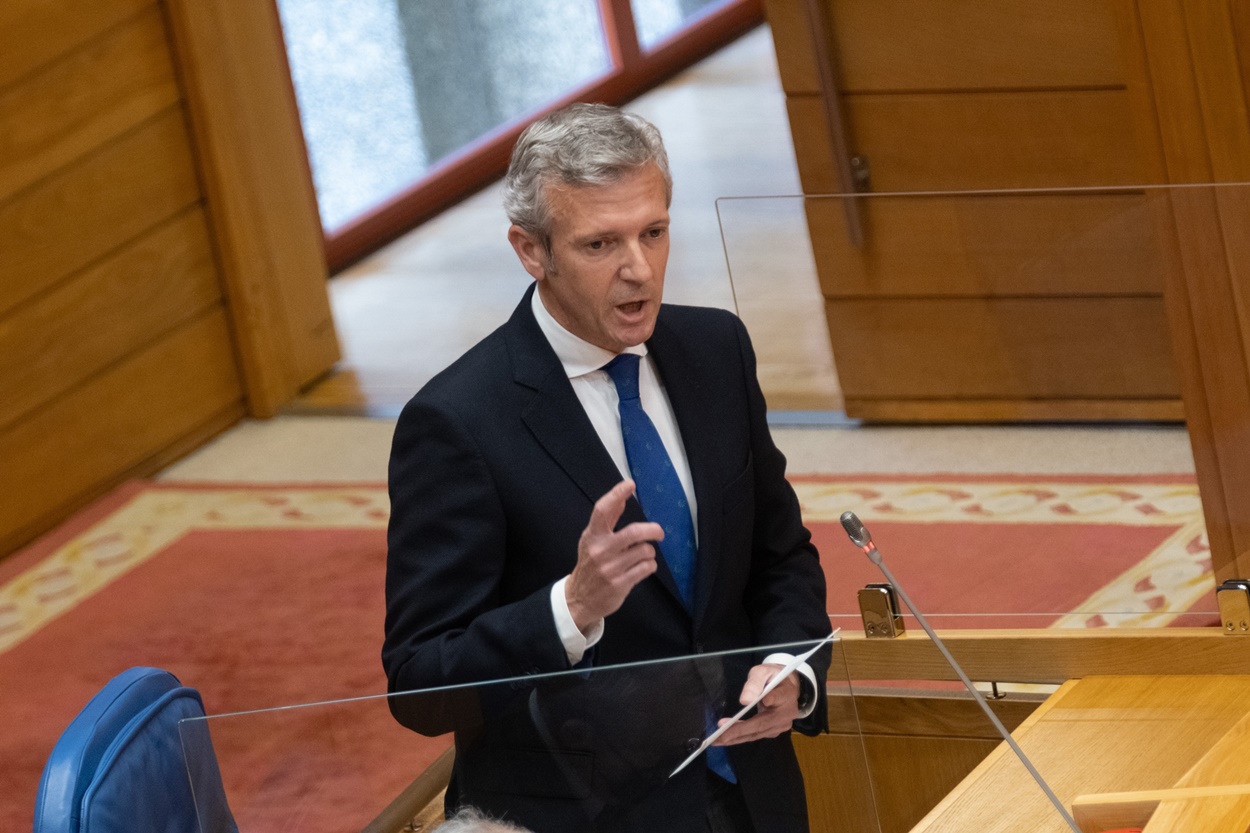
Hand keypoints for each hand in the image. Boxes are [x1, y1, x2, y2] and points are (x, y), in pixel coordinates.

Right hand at [565, 480, 662, 631]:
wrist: (580, 598)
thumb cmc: (590, 564)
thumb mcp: (593, 540)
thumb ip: (608, 520)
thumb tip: (623, 496)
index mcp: (592, 536)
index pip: (603, 510)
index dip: (616, 494)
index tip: (630, 484)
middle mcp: (600, 550)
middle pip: (634, 532)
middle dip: (653, 530)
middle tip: (659, 532)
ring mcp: (610, 568)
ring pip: (645, 551)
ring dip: (649, 552)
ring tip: (643, 555)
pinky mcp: (620, 584)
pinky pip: (646, 568)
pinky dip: (649, 565)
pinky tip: (643, 567)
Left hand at [712, 663, 800, 745]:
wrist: (787, 687)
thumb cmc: (772, 677)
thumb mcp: (763, 672)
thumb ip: (755, 682)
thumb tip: (745, 700)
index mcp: (786, 693)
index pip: (777, 697)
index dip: (769, 700)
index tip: (755, 701)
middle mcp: (786, 713)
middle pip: (761, 724)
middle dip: (738, 731)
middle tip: (719, 735)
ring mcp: (781, 725)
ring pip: (757, 733)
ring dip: (736, 737)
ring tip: (718, 740)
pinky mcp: (775, 731)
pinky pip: (756, 735)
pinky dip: (741, 737)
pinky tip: (727, 738)